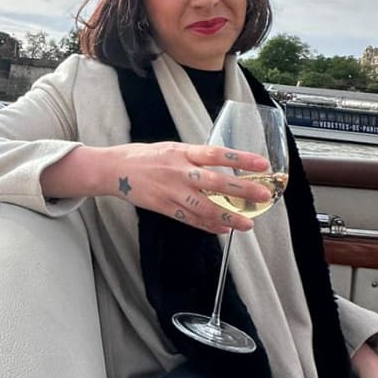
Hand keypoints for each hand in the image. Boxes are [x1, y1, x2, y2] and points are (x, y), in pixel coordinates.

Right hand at [109, 140, 271, 234]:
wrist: (114, 169)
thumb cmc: (144, 156)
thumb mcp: (172, 148)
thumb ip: (195, 157)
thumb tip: (223, 165)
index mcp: (182, 152)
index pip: (216, 154)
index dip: (241, 159)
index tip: (262, 164)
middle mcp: (179, 171)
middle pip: (216, 182)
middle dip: (242, 190)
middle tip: (263, 196)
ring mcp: (171, 191)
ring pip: (205, 207)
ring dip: (229, 216)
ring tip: (247, 223)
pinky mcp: (163, 207)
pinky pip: (190, 219)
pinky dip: (208, 226)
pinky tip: (223, 229)